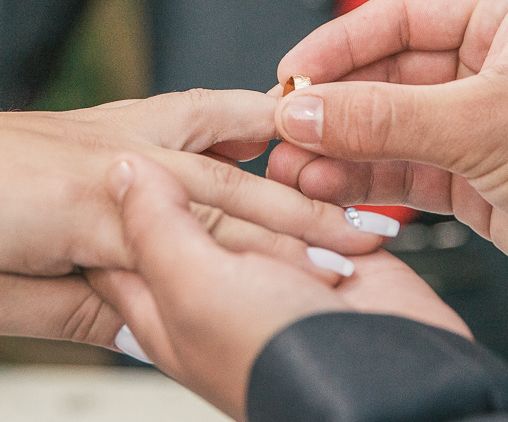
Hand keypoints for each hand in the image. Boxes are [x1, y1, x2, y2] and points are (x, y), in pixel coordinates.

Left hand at [0, 89, 381, 345]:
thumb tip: (149, 330)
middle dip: (308, 215)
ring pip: (219, 140)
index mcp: (92, 206)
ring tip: (344, 163)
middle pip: (232, 188)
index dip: (283, 264)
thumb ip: (83, 311)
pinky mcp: (100, 122)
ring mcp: (110, 129)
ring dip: (283, 158)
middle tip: (375, 239)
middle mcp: (114, 156)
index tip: (346, 283)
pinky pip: (184, 111)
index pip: (211, 239)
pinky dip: (230, 114)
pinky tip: (258, 117)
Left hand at [87, 155, 469, 420]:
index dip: (117, 182)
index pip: (119, 232)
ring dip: (263, 166)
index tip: (122, 131)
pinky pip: (310, 199)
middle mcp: (214, 283)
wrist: (390, 386)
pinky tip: (311, 152)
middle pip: (195, 201)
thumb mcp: (196, 292)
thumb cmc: (278, 362)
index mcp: (164, 301)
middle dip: (200, 158)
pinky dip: (313, 174)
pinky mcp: (326, 255)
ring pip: (254, 194)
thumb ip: (156, 229)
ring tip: (265, 128)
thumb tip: (124, 172)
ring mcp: (270, 267)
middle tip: (202, 121)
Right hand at [266, 0, 507, 318]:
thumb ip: (385, 119)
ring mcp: (481, 121)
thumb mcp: (485, 126)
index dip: (340, 43)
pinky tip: (326, 185)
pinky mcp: (476, 175)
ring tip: (291, 167)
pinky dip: (367, 177)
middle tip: (281, 128)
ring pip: (391, 124)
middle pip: (388, 72)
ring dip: (341, 145)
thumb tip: (301, 112)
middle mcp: (491, 64)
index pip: (401, 15)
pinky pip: (406, 167)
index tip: (291, 74)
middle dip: (334, 104)